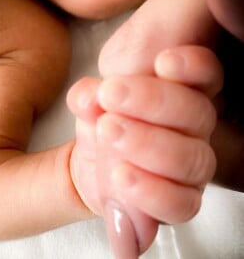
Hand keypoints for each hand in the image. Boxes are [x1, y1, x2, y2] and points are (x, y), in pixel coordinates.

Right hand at [68, 45, 222, 250]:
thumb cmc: (105, 160)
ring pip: (195, 114)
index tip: (119, 177)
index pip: (180, 203)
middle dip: (145, 145)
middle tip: (108, 128)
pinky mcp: (191, 78)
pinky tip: (165, 63)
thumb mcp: (104, 184)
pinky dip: (188, 67)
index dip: (153, 196)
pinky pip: (203, 72)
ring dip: (152, 104)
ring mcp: (193, 113)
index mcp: (173, 186)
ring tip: (111, 93)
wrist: (100, 132)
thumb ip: (120, 212)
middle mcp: (190, 151)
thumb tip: (126, 248)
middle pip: (190, 157)